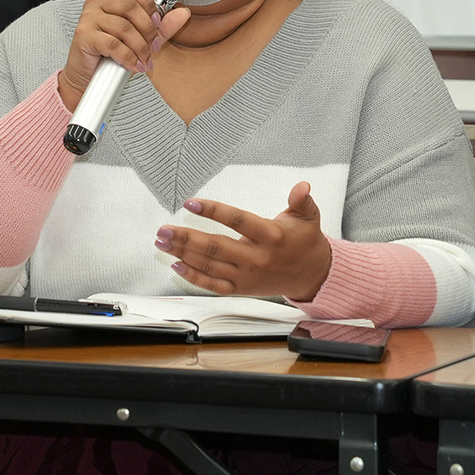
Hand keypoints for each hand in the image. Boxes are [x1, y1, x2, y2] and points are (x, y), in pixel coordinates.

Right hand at [57, 0, 189, 111]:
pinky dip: (128, 57)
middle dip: (148, 30)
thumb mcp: (142, 39)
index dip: (150, 4)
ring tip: (144, 60)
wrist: (87, 78)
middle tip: (154, 47)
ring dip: (140, 47)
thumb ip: (162, 27)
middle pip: (130, 7)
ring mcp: (88, 19)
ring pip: (123, 27)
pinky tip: (133, 65)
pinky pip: (113, 44)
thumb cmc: (112, 56)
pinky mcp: (83, 36)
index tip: (158, 23)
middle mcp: (96, 4)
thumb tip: (184, 13)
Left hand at [155, 181, 332, 300]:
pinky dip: (194, 276)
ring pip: (210, 265)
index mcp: (271, 236)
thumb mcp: (308, 217)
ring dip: (183, 254)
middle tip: (164, 229)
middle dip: (187, 238)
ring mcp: (247, 276)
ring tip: (163, 242)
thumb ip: (301, 200)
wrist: (312, 275)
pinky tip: (177, 265)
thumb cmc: (305, 241)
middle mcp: (257, 258)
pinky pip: (214, 285)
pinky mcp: (242, 288)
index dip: (214, 211)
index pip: (238, 221)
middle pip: (217, 247)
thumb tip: (302, 186)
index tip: (191, 203)